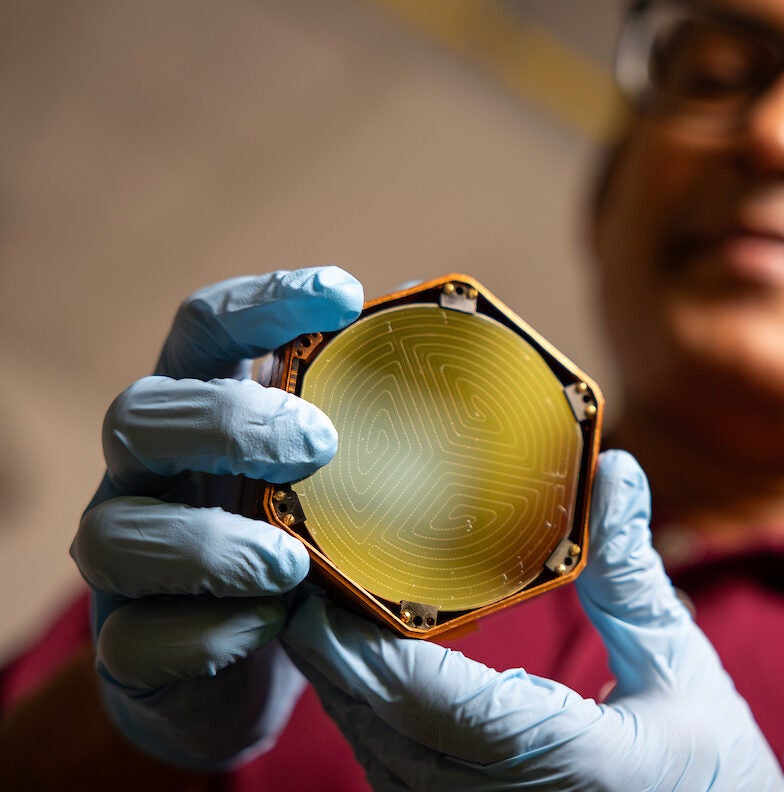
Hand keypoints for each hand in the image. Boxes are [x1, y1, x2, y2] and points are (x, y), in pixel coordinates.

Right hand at [70, 267, 363, 768]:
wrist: (234, 675)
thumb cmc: (295, 549)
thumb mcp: (336, 478)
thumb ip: (371, 422)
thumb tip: (451, 345)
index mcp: (201, 415)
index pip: (204, 331)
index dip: (261, 302)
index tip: (343, 295)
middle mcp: (147, 479)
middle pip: (138, 416)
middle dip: (226, 421)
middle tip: (320, 443)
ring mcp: (126, 565)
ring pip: (113, 536)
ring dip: (208, 546)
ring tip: (288, 563)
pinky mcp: (128, 651)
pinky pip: (136, 641)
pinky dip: (204, 633)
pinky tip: (267, 627)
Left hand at [283, 450, 783, 790]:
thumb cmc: (709, 764)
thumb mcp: (679, 664)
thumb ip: (633, 572)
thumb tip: (616, 471)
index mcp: (560, 760)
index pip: (423, 699)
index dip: (356, 640)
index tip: (318, 575)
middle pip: (376, 724)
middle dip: (327, 647)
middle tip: (304, 563)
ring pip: (373, 751)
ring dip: (338, 678)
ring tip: (320, 599)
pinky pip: (392, 769)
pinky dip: (366, 710)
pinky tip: (359, 659)